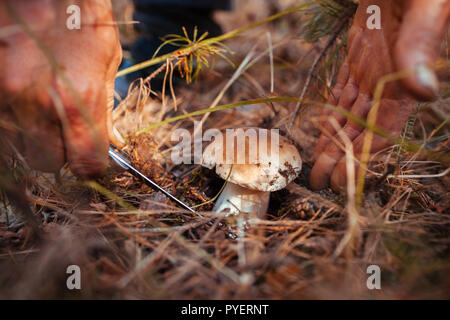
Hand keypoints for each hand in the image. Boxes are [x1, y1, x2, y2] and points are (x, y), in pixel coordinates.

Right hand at [0, 0, 121, 177]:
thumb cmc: (80, 15)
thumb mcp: (107, 60)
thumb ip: (106, 108)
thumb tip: (111, 142)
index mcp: (78, 99)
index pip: (86, 164)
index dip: (91, 166)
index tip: (91, 159)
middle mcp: (38, 103)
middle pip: (47, 163)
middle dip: (60, 152)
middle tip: (66, 131)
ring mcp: (5, 94)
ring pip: (20, 145)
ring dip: (35, 135)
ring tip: (44, 105)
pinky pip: (4, 122)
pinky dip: (16, 117)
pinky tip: (26, 96)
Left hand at [310, 0, 449, 190]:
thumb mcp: (424, 7)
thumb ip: (420, 46)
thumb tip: (423, 92)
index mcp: (404, 78)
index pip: (384, 129)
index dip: (363, 157)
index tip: (343, 179)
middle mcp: (388, 82)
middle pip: (362, 130)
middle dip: (342, 158)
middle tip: (320, 183)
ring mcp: (372, 72)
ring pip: (349, 116)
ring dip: (334, 142)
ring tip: (318, 167)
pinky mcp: (358, 59)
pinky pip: (342, 94)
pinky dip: (331, 115)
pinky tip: (323, 132)